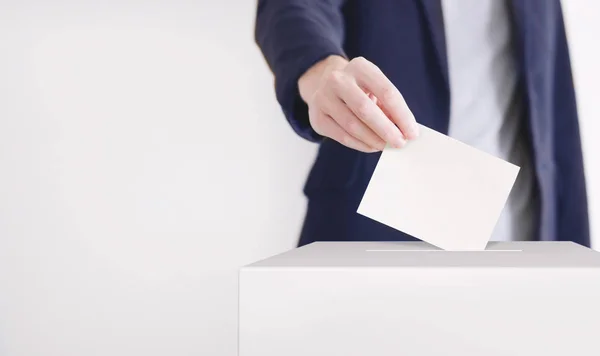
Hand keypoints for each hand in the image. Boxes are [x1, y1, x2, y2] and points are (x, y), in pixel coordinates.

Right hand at [298, 55, 418, 151]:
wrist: (324, 84)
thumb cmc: (359, 89)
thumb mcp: (375, 88)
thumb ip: (389, 107)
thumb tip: (404, 132)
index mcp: (360, 67)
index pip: (386, 92)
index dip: (402, 115)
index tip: (413, 133)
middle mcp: (338, 79)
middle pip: (365, 109)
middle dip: (386, 129)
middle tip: (400, 143)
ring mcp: (324, 97)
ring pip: (352, 125)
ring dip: (373, 140)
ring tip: (386, 146)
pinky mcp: (317, 117)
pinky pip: (342, 136)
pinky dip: (360, 144)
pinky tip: (372, 146)